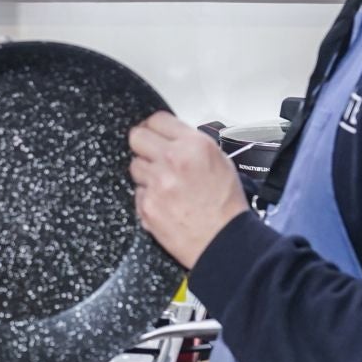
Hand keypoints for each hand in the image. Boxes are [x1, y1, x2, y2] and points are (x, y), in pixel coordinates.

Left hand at [127, 112, 250, 269]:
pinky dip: (148, 197)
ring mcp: (157, 184)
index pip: (157, 120)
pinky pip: (138, 192)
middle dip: (142, 145)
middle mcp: (173, 160)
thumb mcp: (221, 162)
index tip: (153, 132)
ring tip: (165, 185)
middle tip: (150, 155)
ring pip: (135, 166)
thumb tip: (173, 138)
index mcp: (194, 145)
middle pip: (137, 137)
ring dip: (146, 173)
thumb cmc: (227, 205)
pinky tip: (165, 204)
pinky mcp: (147, 205)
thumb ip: (193, 146)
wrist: (224, 241)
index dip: (154, 127)